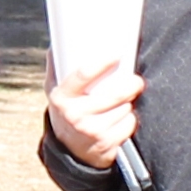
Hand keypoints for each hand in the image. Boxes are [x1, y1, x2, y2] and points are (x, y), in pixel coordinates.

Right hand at [45, 51, 144, 169]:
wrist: (69, 149)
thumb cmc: (66, 110)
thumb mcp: (54, 90)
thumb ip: (57, 67)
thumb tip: (58, 41)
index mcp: (62, 96)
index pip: (83, 75)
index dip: (102, 63)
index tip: (116, 54)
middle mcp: (75, 115)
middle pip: (113, 95)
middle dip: (131, 85)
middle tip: (136, 80)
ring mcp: (91, 131)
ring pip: (124, 109)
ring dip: (129, 103)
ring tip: (124, 102)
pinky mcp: (106, 144)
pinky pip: (129, 125)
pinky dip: (130, 120)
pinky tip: (122, 119)